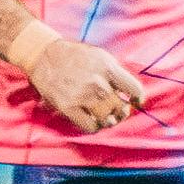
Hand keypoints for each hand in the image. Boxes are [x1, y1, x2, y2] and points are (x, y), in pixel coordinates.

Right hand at [25, 39, 144, 134]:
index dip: (138, 98)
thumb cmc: (75, 56)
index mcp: (108, 68)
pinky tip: (92, 122)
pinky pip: (89, 126)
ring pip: (106, 118)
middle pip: (120, 107)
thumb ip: (115, 72)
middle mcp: (97, 83)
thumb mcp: (100, 56)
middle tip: (118, 112)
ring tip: (106, 118)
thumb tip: (128, 92)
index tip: (136, 102)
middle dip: (122, 112)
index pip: (133, 89)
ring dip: (108, 121)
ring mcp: (82, 96)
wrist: (45, 56)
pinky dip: (94, 127)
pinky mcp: (67, 107)